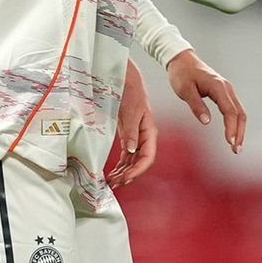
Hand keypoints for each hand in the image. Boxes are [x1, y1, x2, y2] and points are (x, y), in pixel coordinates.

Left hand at [108, 59, 157, 186]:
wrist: (124, 78)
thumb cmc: (130, 91)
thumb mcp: (131, 111)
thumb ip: (132, 131)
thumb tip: (132, 151)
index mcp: (149, 131)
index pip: (148, 156)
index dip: (138, 170)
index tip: (126, 178)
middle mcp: (144, 137)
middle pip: (140, 162)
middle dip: (129, 174)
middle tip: (115, 184)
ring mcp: (136, 137)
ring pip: (132, 160)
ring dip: (123, 172)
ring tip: (111, 182)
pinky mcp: (127, 135)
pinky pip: (126, 155)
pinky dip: (120, 165)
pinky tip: (113, 173)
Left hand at [166, 50, 245, 153]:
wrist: (181, 59)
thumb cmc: (181, 74)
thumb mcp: (185, 90)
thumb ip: (196, 105)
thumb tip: (207, 122)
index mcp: (218, 86)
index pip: (230, 111)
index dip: (231, 128)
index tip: (230, 143)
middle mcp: (226, 88)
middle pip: (239, 113)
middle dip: (239, 133)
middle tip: (236, 151)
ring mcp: (227, 90)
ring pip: (239, 112)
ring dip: (239, 129)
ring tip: (236, 147)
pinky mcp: (224, 93)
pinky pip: (234, 109)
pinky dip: (235, 122)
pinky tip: (232, 134)